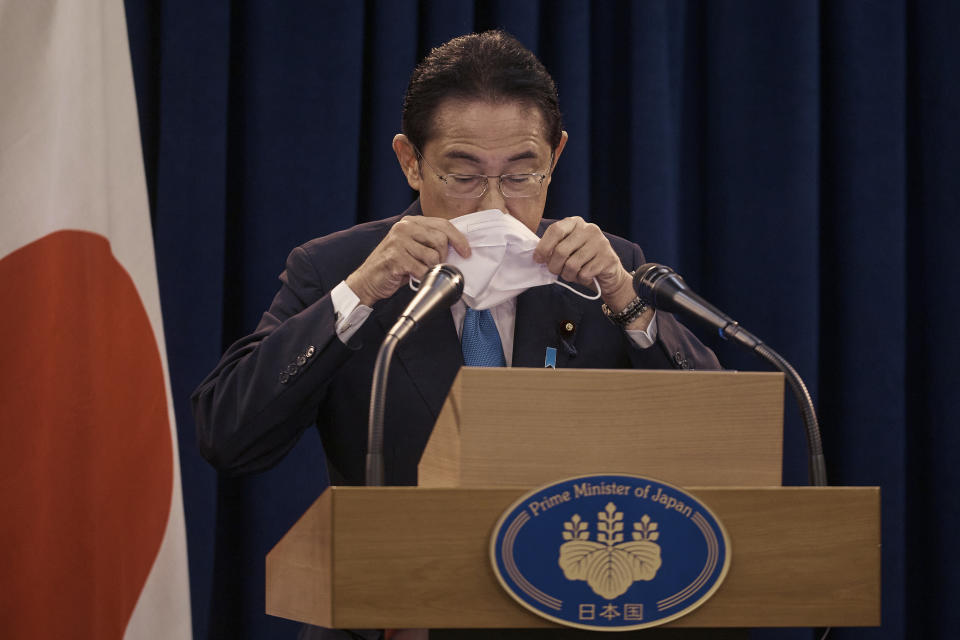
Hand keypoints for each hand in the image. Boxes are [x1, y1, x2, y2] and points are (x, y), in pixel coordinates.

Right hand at [346, 216, 470, 305]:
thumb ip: (430, 242)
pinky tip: (413, 277)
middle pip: (441, 239)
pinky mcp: (395, 257)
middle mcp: (403, 227)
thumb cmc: (394, 267)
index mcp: (410, 222)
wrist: (368, 281)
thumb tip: (457, 247)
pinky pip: (422, 269)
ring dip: (431, 269)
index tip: (466, 252)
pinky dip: (422, 277)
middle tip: (435, 267)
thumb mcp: (413, 248)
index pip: (443, 225)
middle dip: (443, 257)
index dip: (458, 239)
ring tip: (420, 272)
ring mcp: (398, 241)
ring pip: (433, 256)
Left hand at [534, 217, 649, 326]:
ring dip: (567, 275)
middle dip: (554, 266)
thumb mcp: (566, 250)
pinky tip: (586, 276)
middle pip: (561, 250)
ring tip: (572, 274)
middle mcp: (589, 229)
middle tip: (556, 271)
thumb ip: (553, 248)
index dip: (543, 247)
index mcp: (575, 223)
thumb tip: (537, 256)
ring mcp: (600, 242)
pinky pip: (584, 274)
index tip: (538, 259)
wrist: (608, 274)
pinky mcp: (608, 258)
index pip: (555, 230)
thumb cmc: (582, 262)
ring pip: (572, 265)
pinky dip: (581, 279)